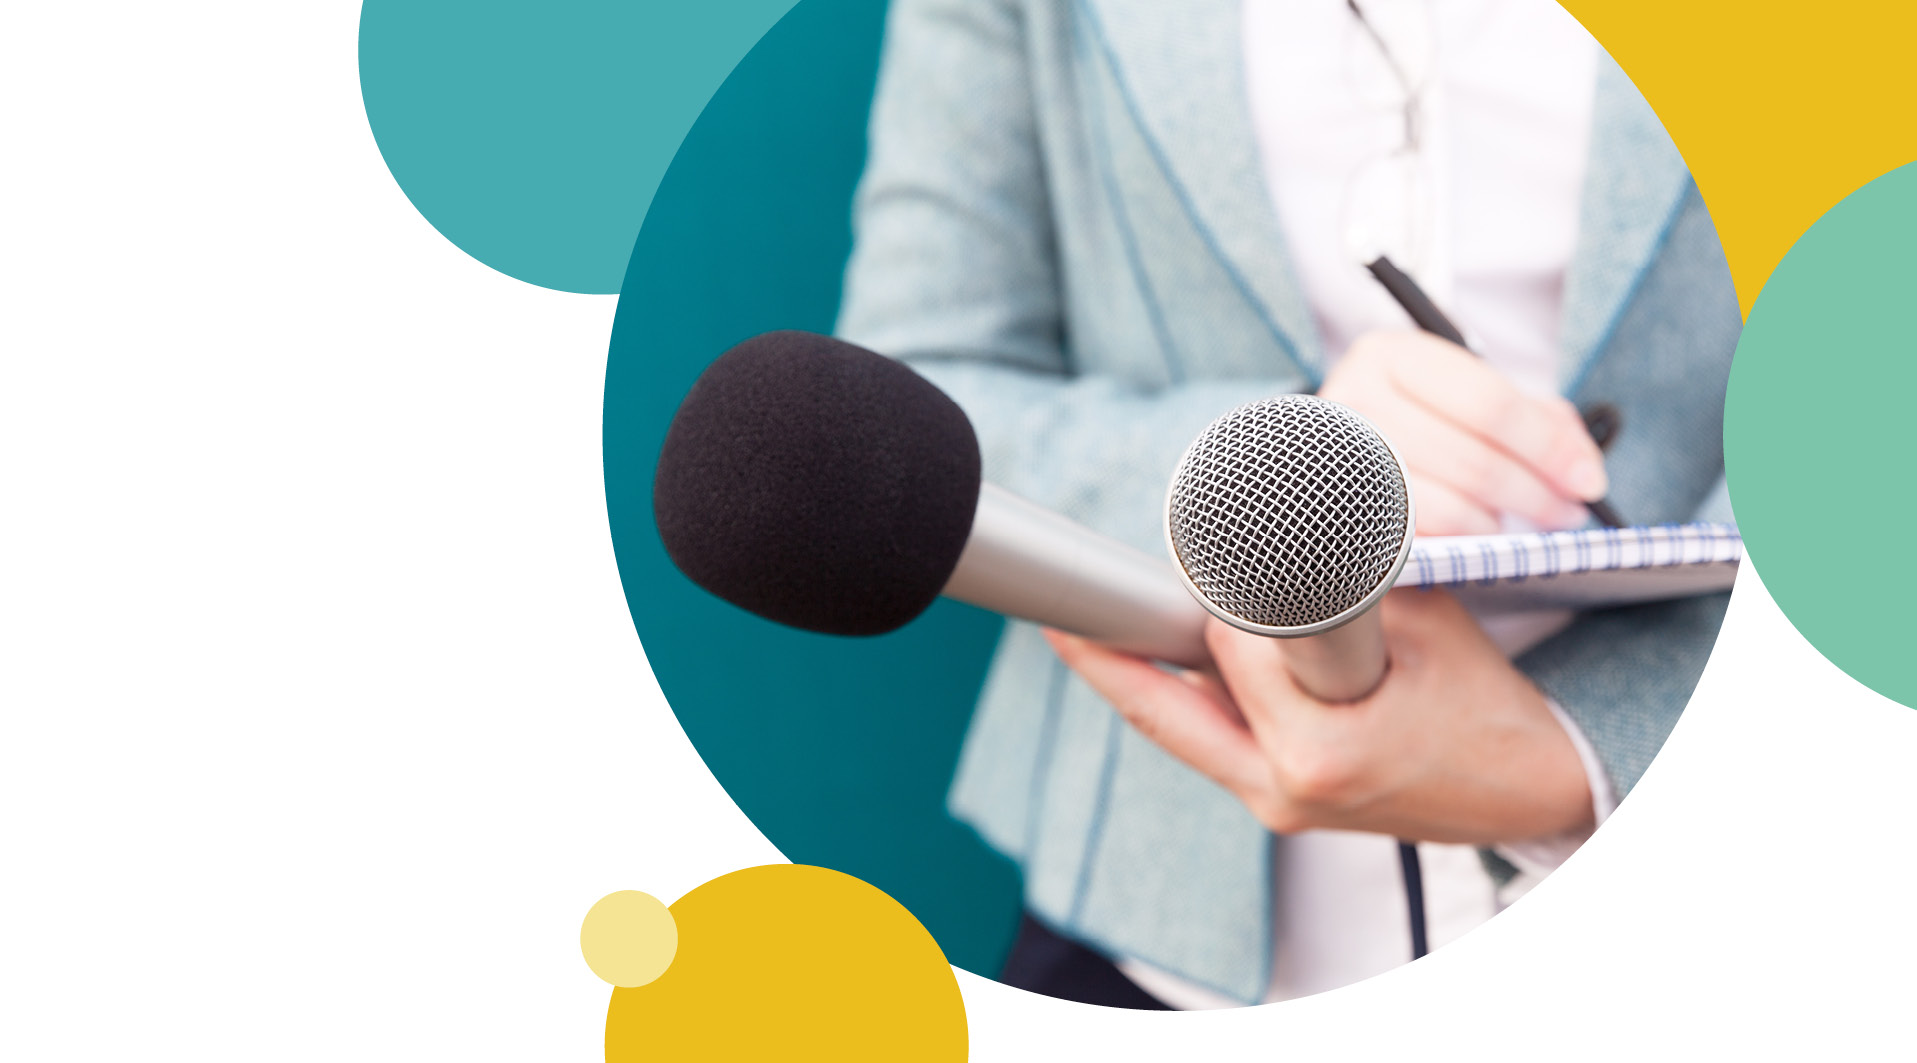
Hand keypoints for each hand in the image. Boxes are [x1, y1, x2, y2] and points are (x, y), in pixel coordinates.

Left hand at [1043, 590, 1592, 843]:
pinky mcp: (1274, 804)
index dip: (1195, 593)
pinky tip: (1136, 655)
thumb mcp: (1423, 623)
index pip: (1230, 649)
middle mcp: (1283, 792)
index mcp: (1322, 753)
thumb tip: (1280, 515)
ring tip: (1077, 619)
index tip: (1129, 563)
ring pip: (1176, 727)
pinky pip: (1203, 741)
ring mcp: (1274, 806)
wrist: (1530, 791)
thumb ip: (1347, 578)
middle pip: (1167, 706)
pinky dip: (1176, 695)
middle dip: (1113, 650)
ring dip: (1136, 673)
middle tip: (1053, 604)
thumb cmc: (1484, 704)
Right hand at [1317, 330, 1606, 534]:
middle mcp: (1356, 402)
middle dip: (1536, 494)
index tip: (1588, 482)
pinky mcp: (1342, 513)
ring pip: (1450, 505)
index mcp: (1393, 356)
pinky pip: (1422, 538)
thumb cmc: (1423, 417)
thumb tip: (1583, 473)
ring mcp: (1341, 463)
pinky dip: (1463, 538)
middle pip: (1474, 460)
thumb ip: (1541, 421)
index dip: (1547, 447)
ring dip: (1500, 523)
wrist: (1338, 449)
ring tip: (1521, 522)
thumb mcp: (1475, 394)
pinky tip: (1478, 529)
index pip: (1489, 403)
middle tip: (1567, 514)